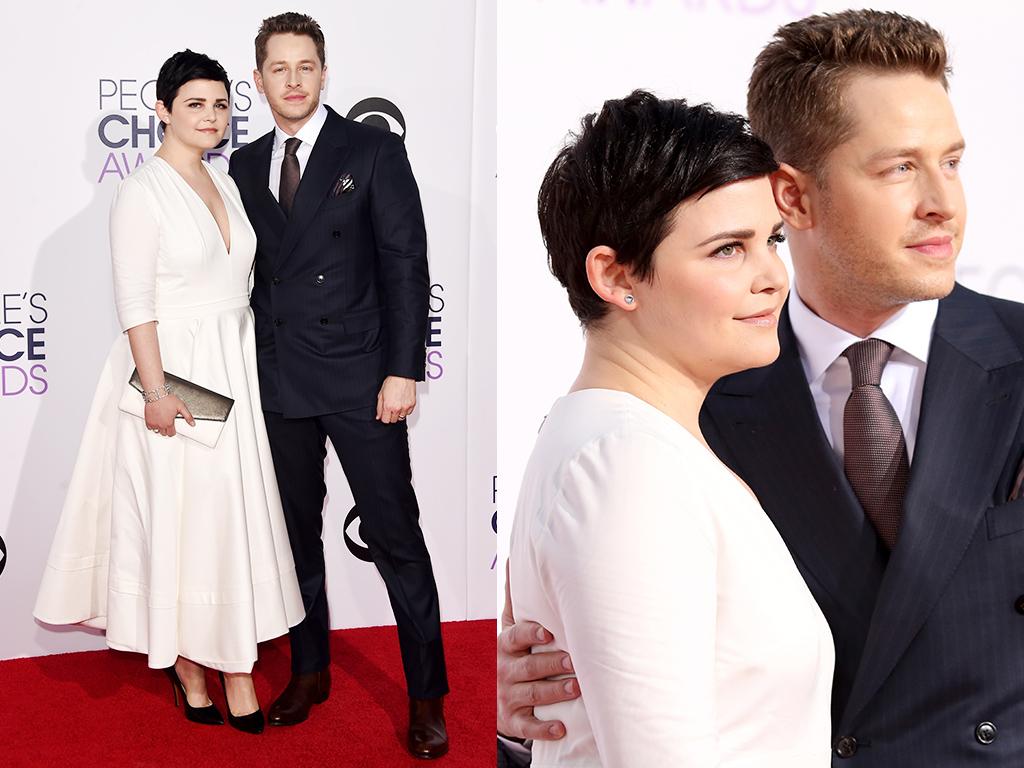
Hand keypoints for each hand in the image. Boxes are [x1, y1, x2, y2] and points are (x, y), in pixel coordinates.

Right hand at [144, 394, 194, 436]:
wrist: (157, 394)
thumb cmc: (167, 399)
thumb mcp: (181, 407)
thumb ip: (188, 416)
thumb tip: (193, 424)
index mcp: (169, 423)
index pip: (171, 434)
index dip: (173, 431)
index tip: (173, 428)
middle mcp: (160, 424)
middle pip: (164, 434)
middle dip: (167, 430)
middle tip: (168, 424)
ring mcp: (153, 422)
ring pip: (156, 431)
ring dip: (159, 428)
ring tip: (162, 422)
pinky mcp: (147, 419)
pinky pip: (149, 427)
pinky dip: (152, 426)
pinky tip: (156, 421)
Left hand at [376, 376, 415, 422]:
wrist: (402, 376)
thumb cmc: (392, 382)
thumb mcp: (381, 394)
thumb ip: (379, 407)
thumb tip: (378, 416)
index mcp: (388, 406)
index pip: (385, 421)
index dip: (384, 417)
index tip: (385, 414)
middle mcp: (397, 408)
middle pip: (393, 420)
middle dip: (391, 415)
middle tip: (391, 408)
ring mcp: (406, 407)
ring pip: (401, 418)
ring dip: (399, 413)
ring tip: (397, 405)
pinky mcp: (412, 405)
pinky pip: (408, 413)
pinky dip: (405, 410)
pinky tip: (402, 403)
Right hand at [497, 560, 578, 740]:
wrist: (488, 695)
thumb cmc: (509, 655)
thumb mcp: (507, 628)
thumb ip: (514, 599)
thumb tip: (513, 558)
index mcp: (505, 646)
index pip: (515, 637)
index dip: (530, 634)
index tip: (548, 632)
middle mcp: (505, 670)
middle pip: (529, 666)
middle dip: (552, 664)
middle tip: (574, 662)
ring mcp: (508, 696)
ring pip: (532, 694)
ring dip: (554, 692)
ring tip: (575, 688)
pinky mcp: (512, 720)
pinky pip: (528, 726)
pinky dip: (544, 728)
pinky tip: (561, 727)